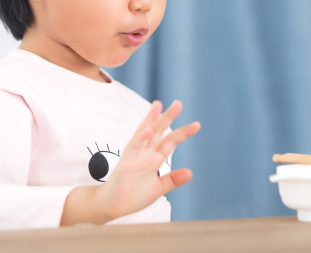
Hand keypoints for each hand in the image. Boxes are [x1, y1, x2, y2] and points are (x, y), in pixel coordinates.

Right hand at [96, 100, 200, 220]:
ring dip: (151, 119)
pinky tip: (148, 129)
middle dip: (168, 117)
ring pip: (145, 133)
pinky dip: (140, 138)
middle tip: (178, 103)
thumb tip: (190, 172)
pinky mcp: (126, 162)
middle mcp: (145, 153)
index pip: (170, 142)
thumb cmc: (133, 196)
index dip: (183, 133)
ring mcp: (135, 156)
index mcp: (154, 159)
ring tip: (158, 105)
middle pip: (158, 131)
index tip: (196, 124)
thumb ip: (172, 180)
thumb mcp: (158, 188)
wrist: (114, 206)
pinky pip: (133, 147)